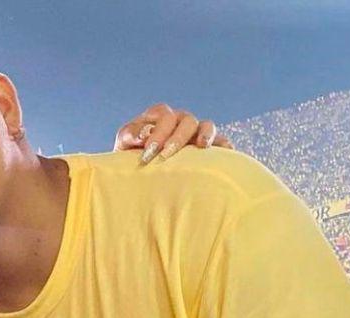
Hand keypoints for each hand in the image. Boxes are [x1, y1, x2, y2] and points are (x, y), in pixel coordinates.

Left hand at [114, 103, 233, 164]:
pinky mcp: (209, 145)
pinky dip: (223, 145)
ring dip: (205, 134)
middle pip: (186, 120)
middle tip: (164, 157)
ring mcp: (196, 131)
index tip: (148, 153)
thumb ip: (129, 136)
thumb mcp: (124, 144)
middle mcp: (180, 119)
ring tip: (201, 146)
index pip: (164, 116)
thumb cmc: (130, 155)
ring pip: (206, 125)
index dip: (157, 133)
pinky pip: (221, 141)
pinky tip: (225, 152)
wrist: (140, 170)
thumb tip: (143, 134)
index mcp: (160, 115)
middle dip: (176, 139)